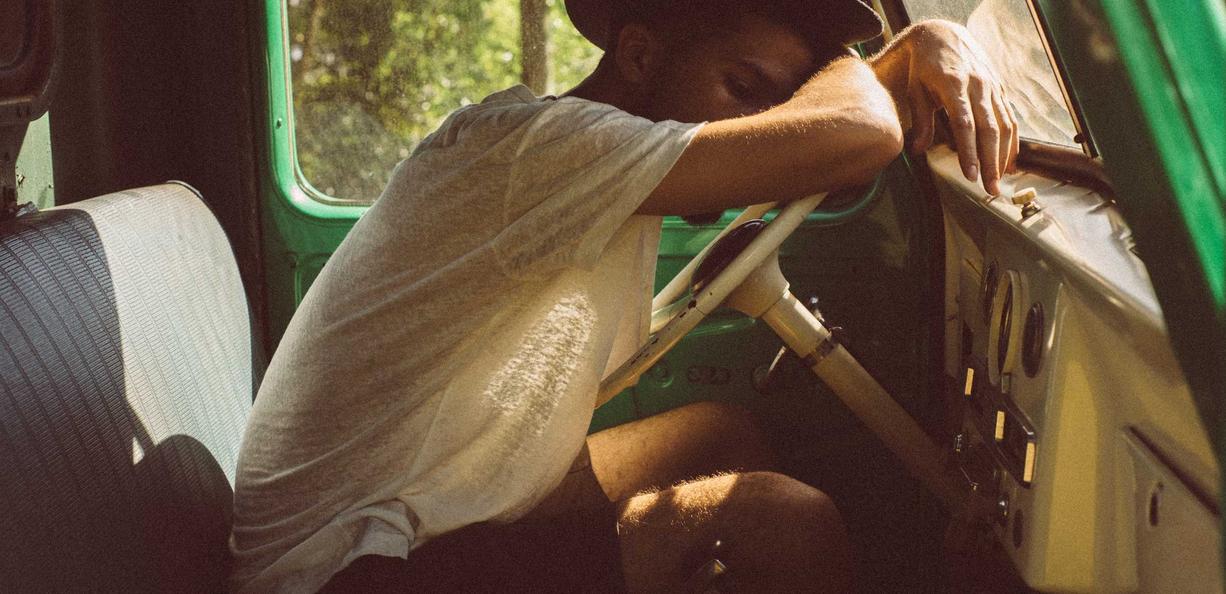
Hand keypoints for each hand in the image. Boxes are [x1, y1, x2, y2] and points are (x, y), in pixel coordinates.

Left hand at [871, 20, 1018, 194]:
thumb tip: (917, 151)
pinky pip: (1010, 118)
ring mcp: (992, 87)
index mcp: (954, 85)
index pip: (964, 124)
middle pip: (989, 129)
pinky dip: (1012, 142)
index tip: (970, 175)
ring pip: (1005, 125)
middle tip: (990, 189)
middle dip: (991, 162)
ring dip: (1004, 156)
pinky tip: (1009, 162)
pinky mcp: (1000, 89)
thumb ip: (921, 120)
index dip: (969, 152)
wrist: (943, 35)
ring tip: (999, 182)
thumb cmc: (924, 66)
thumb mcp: (915, 89)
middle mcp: (978, 86)